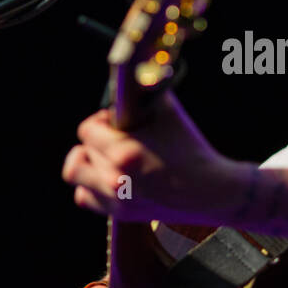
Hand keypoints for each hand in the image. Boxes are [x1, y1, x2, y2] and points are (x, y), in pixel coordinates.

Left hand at [61, 89, 246, 224]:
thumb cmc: (191, 149)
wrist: (212, 191)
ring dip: (88, 161)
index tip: (116, 122)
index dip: (101, 121)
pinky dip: (90, 185)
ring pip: (76, 174)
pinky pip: (84, 197)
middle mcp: (115, 179)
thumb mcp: (168, 111)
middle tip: (117, 137)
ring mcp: (116, 199)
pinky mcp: (120, 214)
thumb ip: (143, 91)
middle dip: (98, 140)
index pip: (87, 130)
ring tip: (106, 156)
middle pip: (82, 150)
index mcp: (124, 153)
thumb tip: (128, 74)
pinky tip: (108, 176)